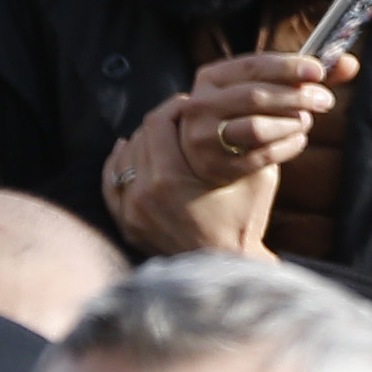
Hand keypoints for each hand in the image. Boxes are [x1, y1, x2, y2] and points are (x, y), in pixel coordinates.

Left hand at [102, 96, 277, 256]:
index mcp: (170, 178)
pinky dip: (119, 163)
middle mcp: (143, 194)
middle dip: (163, 121)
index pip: (160, 122)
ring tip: (165, 132)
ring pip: (126, 157)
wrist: (229, 269)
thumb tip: (242, 111)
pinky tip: (126, 147)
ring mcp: (131, 213)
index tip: (194, 102)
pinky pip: (113, 184)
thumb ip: (247, 141)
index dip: (177, 106)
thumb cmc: (246, 220)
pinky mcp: (128, 226)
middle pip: (142, 136)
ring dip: (145, 140)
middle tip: (183, 114)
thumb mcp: (258, 176)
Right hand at [176, 52, 355, 186]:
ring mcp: (204, 138)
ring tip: (305, 121)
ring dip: (291, 123)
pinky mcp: (217, 166)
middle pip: (257, 96)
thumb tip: (350, 63)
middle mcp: (201, 105)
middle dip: (297, 97)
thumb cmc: (249, 113)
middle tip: (325, 100)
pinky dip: (288, 146)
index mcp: (212, 77)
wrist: (215, 158)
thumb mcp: (268, 88)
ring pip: (258, 127)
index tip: (318, 71)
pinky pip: (262, 155)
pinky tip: (298, 140)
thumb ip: (308, 75)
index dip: (288, 67)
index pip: (253, 64)